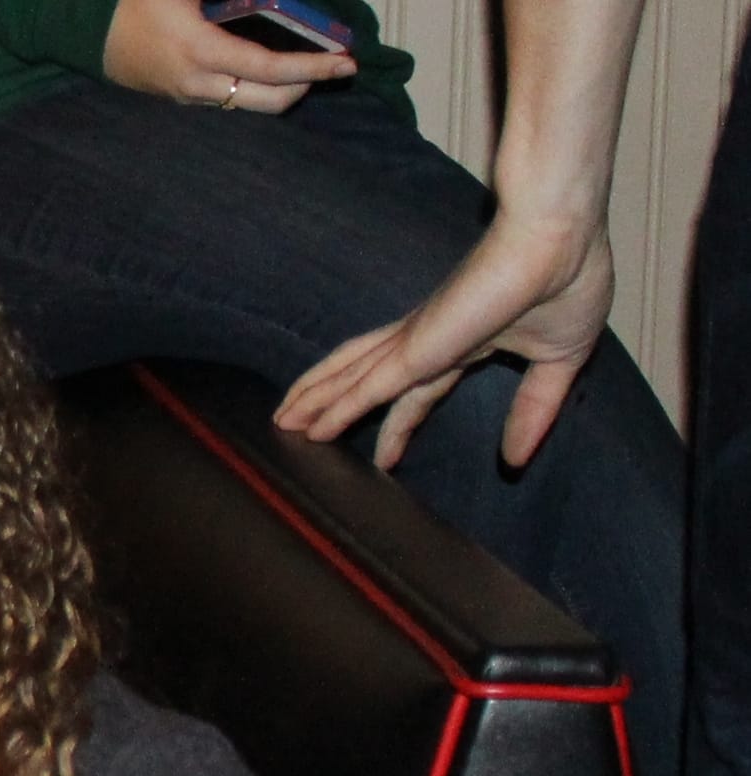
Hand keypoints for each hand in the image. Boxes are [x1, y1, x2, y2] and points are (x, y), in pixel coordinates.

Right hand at [103, 0, 357, 111]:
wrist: (86, 33)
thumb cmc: (136, 1)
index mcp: (201, 50)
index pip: (269, 68)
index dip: (312, 67)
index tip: (346, 63)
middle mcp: (199, 83)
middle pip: (268, 101)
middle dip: (306, 85)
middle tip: (330, 65)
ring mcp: (190, 96)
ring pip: (251, 106)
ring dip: (283, 90)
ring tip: (302, 66)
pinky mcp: (182, 99)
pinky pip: (232, 101)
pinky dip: (258, 88)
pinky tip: (265, 68)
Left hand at [274, 210, 612, 468]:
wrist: (561, 238)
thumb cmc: (570, 277)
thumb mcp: (559, 361)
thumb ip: (536, 408)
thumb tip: (518, 457)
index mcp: (467, 341)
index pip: (421, 390)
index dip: (401, 421)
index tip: (385, 452)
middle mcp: (431, 339)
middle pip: (369, 378)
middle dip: (336, 405)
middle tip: (304, 431)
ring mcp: (416, 340)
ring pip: (351, 376)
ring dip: (316, 401)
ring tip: (284, 424)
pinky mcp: (412, 347)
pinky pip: (363, 385)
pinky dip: (333, 407)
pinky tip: (308, 425)